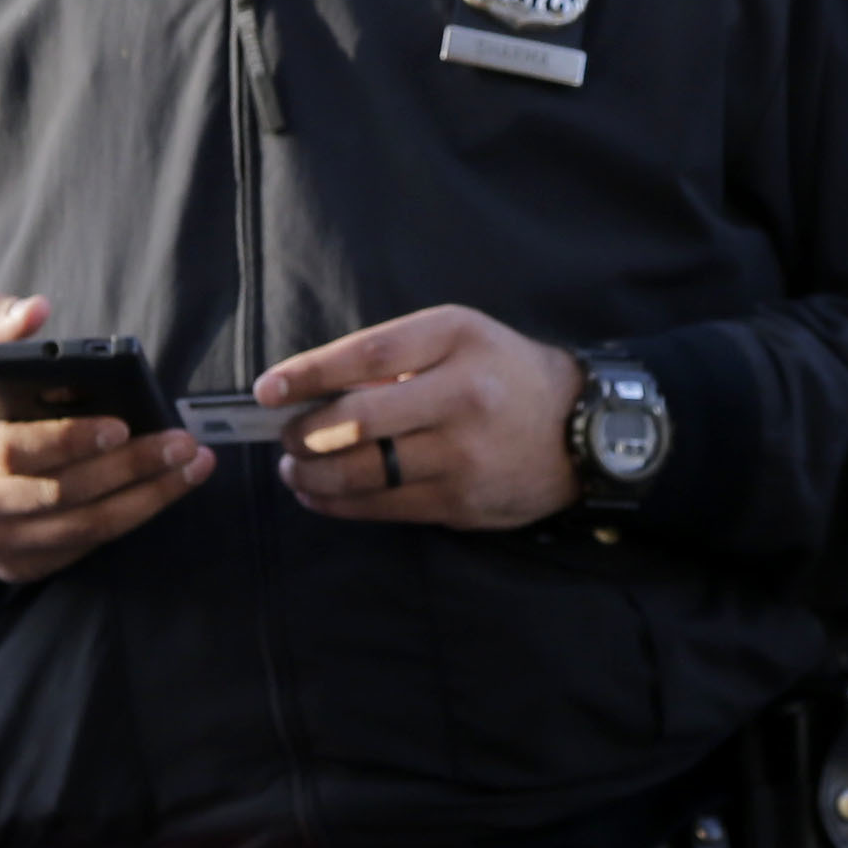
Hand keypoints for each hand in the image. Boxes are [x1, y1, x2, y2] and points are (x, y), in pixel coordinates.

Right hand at [0, 291, 212, 580]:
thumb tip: (37, 307)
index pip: (10, 451)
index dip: (67, 440)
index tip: (121, 423)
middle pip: (59, 494)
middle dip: (127, 468)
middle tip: (181, 441)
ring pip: (83, 527)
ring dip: (147, 498)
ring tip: (192, 464)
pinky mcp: (23, 566)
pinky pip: (87, 544)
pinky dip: (133, 516)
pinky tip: (168, 486)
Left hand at [259, 305, 579, 528]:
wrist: (581, 430)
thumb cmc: (504, 374)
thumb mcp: (459, 340)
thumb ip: (394, 360)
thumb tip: (313, 390)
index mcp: (457, 339)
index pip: (368, 356)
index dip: (308, 374)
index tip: (267, 390)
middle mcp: (463, 395)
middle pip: (358, 421)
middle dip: (303, 434)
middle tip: (284, 437)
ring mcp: (464, 454)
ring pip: (364, 472)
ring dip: (312, 474)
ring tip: (294, 468)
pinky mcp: (462, 501)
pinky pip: (383, 507)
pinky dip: (339, 503)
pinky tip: (318, 493)